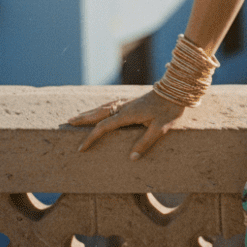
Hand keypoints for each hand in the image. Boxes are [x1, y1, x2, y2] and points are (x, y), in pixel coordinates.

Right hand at [67, 89, 186, 159]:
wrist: (178, 89)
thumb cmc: (170, 109)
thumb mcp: (160, 129)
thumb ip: (145, 143)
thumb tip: (130, 158)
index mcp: (128, 114)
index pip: (104, 127)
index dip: (91, 138)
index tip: (81, 148)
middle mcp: (125, 106)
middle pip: (100, 113)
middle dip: (84, 118)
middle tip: (68, 122)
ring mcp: (129, 102)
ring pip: (106, 106)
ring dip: (91, 111)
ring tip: (79, 116)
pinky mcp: (135, 100)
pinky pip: (113, 104)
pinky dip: (103, 107)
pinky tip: (103, 109)